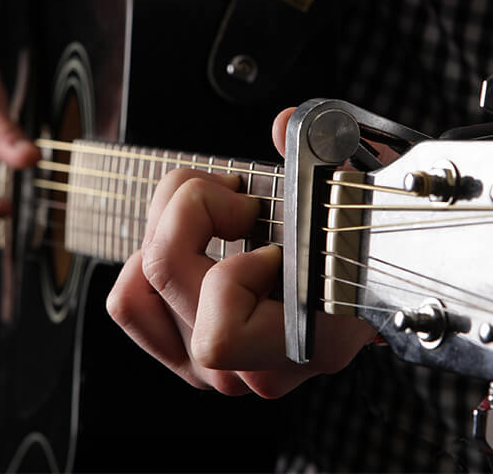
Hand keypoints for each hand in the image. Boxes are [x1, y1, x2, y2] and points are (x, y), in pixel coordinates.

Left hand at [107, 108, 375, 397]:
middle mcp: (252, 365)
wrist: (361, 284)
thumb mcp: (356, 192)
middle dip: (193, 208)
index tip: (274, 241)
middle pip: (166, 275)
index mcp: (305, 341)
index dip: (236, 270)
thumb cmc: (361, 241)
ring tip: (209, 217)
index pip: (222, 332)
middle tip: (237, 200)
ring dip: (165, 231)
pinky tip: (189, 246)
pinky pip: (131, 304)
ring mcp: (215, 365)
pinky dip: (143, 266)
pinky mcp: (187, 350)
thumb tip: (281, 126)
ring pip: (137, 288)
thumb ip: (328, 154)